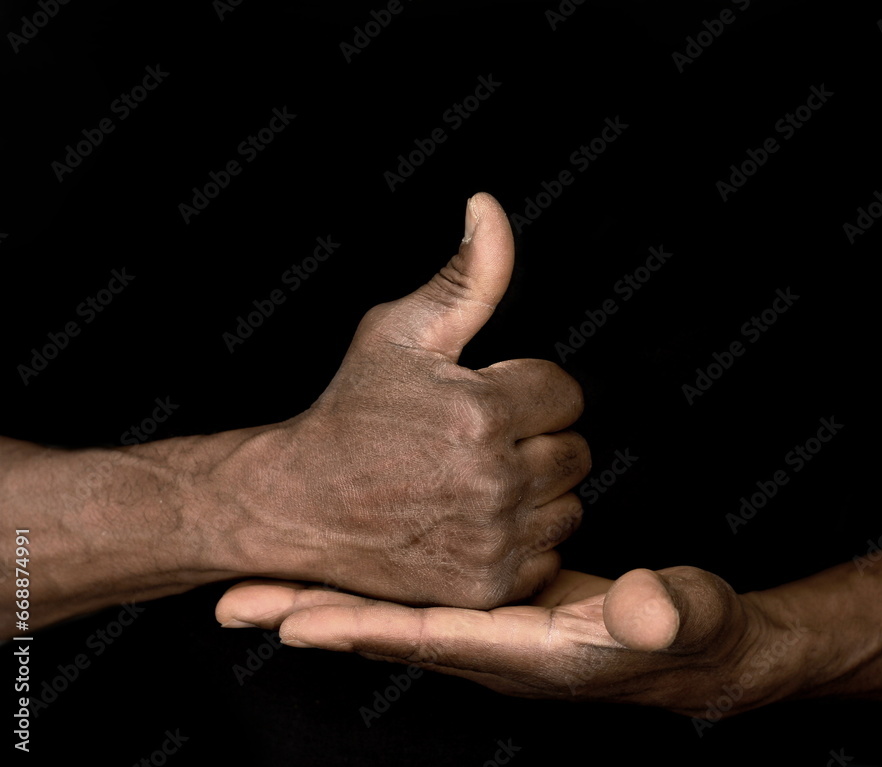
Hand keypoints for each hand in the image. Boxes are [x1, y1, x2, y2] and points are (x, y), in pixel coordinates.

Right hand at [212, 192, 588, 608]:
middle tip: (477, 442)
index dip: (528, 392)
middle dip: (537, 439)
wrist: (299, 504)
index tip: (486, 399)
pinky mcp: (487, 587)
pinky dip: (524, 539)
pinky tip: (475, 521)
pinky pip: (550, 553)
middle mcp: (494, 481)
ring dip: (537, 491)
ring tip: (474, 480)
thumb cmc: (352, 412)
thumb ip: (468, 276)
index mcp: (482, 411)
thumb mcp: (401, 332)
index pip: (566, 393)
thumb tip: (491, 207)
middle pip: (577, 451)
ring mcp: (492, 540)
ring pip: (569, 504)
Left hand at [215, 566, 805, 718]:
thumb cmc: (688, 631)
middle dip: (312, 613)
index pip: (428, 635)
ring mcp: (487, 625)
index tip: (293, 618)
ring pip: (391, 610)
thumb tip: (645, 606)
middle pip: (386, 628)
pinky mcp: (494, 604)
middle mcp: (491, 643)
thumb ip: (664, 613)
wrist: (694, 646)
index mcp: (526, 647)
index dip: (361, 625)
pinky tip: (343, 564)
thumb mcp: (685, 615)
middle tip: (235, 599)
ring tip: (261, 582)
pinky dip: (369, 585)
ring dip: (328, 596)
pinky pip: (415, 595)